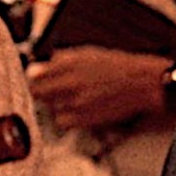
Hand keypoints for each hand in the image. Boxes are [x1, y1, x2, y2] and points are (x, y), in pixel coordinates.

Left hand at [26, 47, 169, 128]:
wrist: (141, 84)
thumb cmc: (118, 68)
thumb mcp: (87, 54)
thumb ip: (59, 60)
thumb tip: (37, 68)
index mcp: (68, 63)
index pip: (34, 74)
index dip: (34, 80)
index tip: (37, 82)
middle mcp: (69, 82)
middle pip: (37, 92)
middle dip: (41, 93)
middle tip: (51, 93)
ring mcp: (76, 102)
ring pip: (50, 108)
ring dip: (57, 105)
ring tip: (74, 100)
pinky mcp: (83, 118)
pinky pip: (62, 121)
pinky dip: (67, 118)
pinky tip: (79, 111)